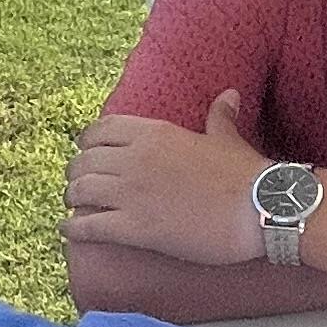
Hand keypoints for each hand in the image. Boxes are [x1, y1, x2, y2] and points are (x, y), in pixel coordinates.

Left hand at [64, 90, 268, 263]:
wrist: (260, 208)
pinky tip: (66, 231)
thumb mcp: (228, 139)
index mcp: (153, 132)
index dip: (87, 142)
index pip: (101, 130)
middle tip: (78, 184)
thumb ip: (220, 116)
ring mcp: (131, 193)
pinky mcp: (134, 227)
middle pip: (84, 161)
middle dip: (76, 172)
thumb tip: (229, 95)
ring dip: (72, 198)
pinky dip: (73, 229)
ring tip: (72, 206)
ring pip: (80, 190)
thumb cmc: (246, 175)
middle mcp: (135, 158)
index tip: (86, 151)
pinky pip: (89, 226)